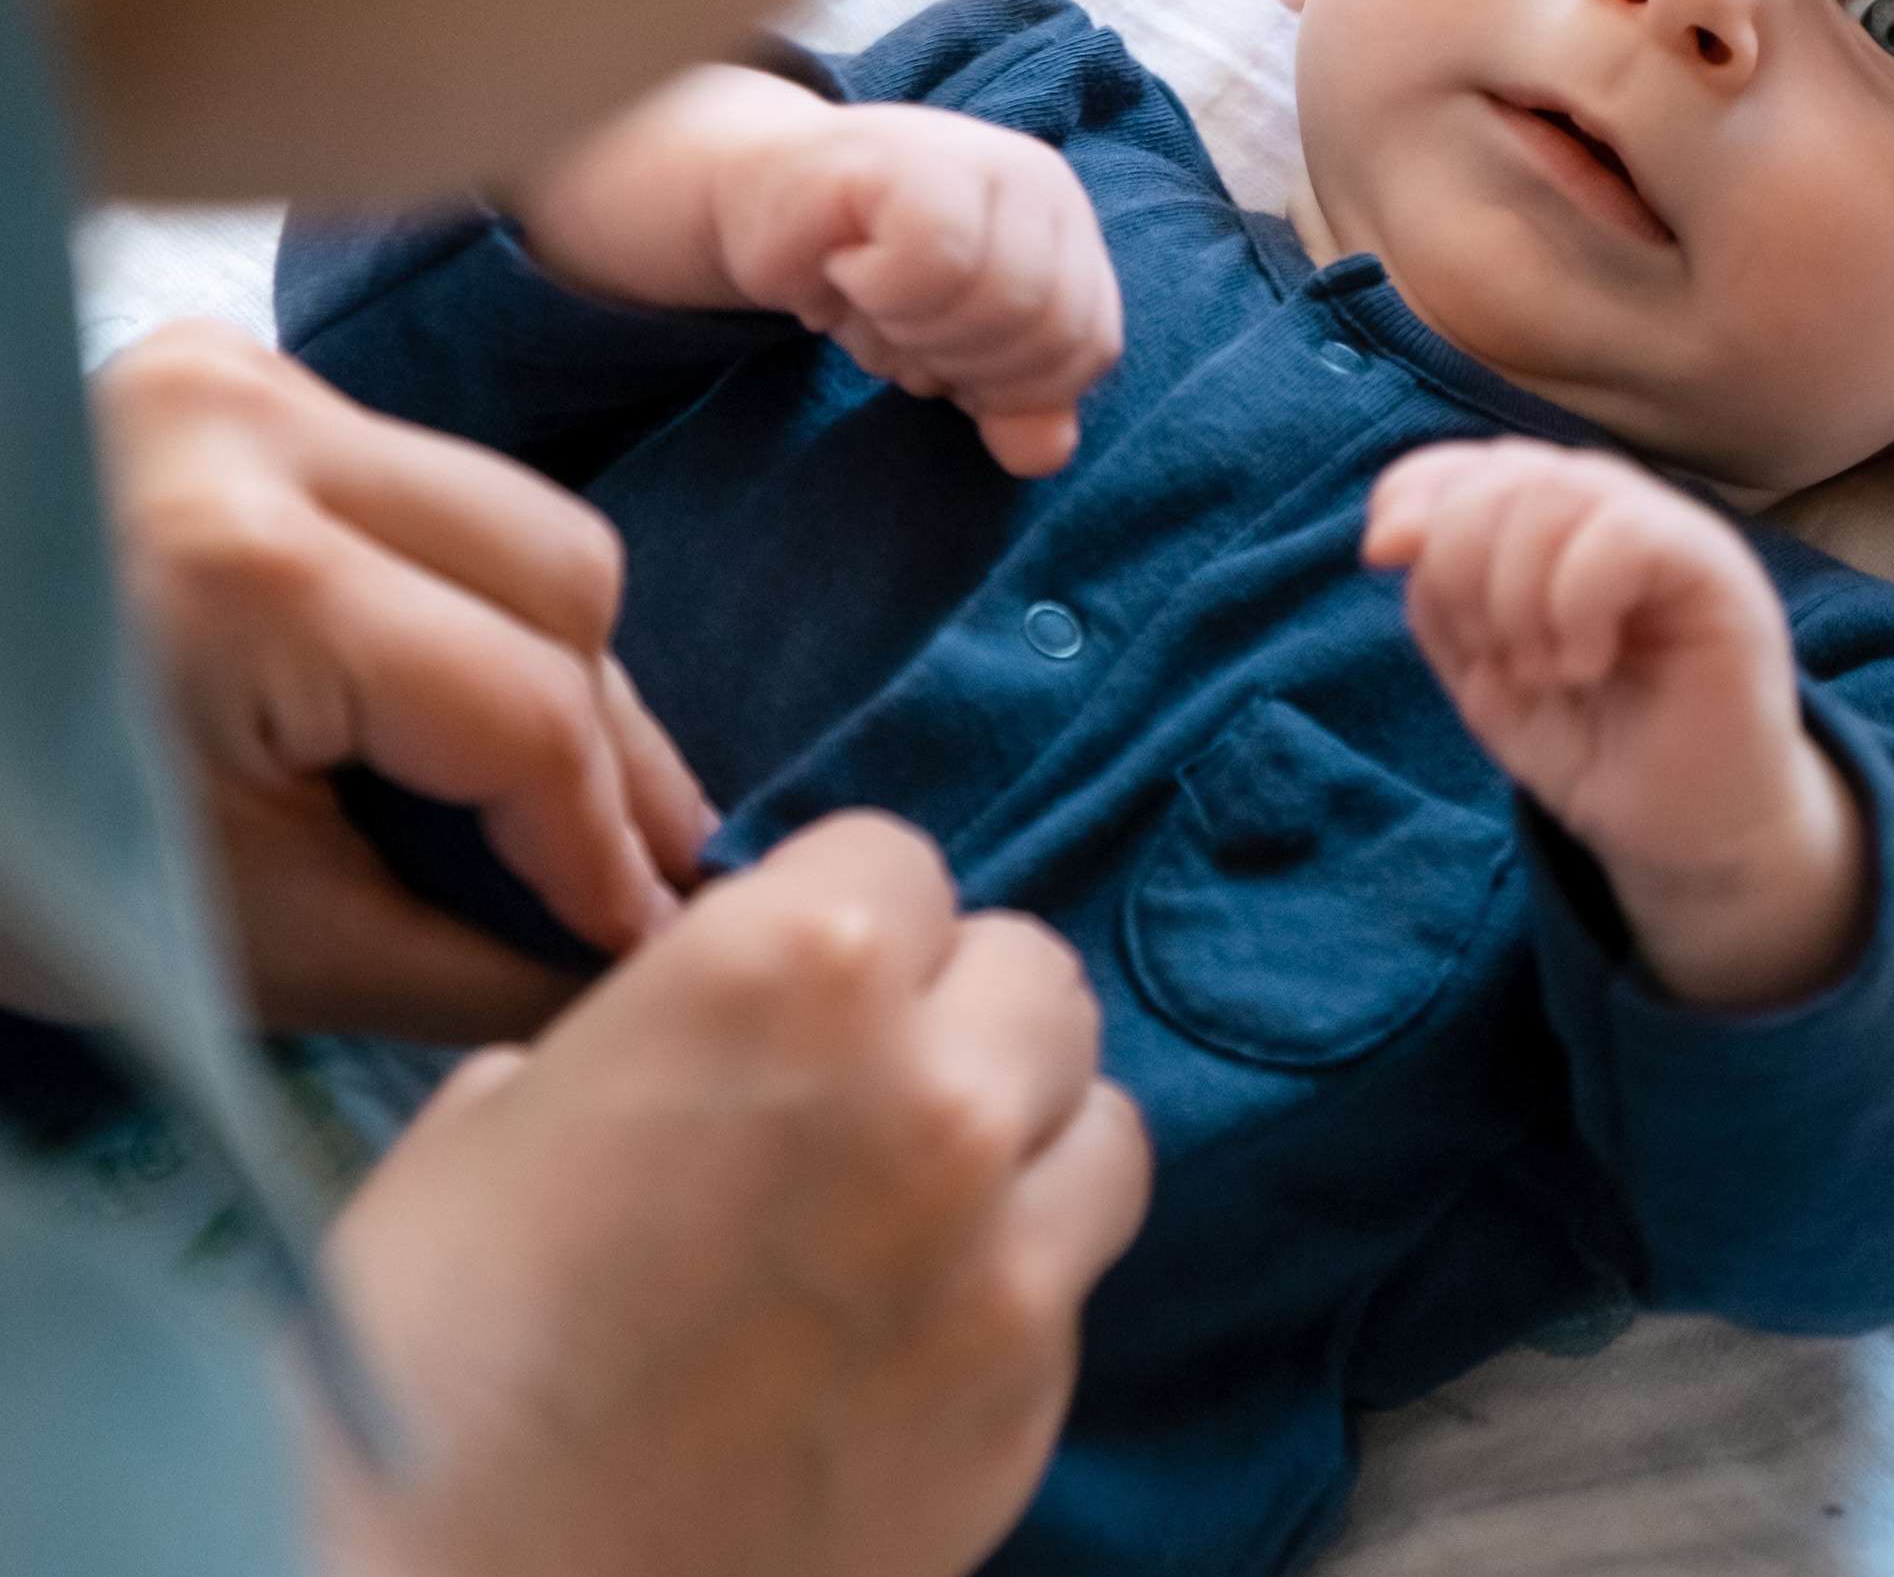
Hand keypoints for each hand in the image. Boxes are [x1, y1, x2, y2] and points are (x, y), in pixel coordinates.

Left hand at [92, 321, 714, 1041]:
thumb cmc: (16, 860)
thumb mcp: (253, 945)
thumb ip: (473, 962)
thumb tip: (639, 967)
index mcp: (242, 574)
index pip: (522, 710)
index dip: (604, 844)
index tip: (649, 934)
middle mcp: (255, 426)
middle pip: (559, 574)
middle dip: (609, 742)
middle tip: (639, 869)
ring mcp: (246, 376)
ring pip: (522, 520)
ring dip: (557, 663)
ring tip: (558, 793)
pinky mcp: (242, 371)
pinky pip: (437, 494)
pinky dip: (472, 602)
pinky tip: (459, 701)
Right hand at [314, 811, 1150, 1576]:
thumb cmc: (422, 1354)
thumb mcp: (504, 1108)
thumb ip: (660, 1030)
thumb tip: (708, 1036)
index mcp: (793, 967)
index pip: (899, 860)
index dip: (840, 919)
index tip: (799, 985)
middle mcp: (933, 1088)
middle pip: (1033, 972)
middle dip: (956, 1011)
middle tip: (870, 1086)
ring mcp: (1002, 1255)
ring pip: (1099, 1121)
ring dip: (1024, 1139)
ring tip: (923, 1201)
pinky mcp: (1026, 1405)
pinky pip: (1072, 1286)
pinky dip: (1013, 1287)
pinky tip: (905, 1339)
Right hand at [523, 65, 1123, 477]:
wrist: (766, 201)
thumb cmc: (872, 274)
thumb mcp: (958, 350)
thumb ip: (1016, 402)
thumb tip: (1045, 453)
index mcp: (1066, 229)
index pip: (1087, 346)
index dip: (1013, 387)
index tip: (946, 361)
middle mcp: (1038, 181)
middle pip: (1043, 330)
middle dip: (960, 361)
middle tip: (898, 326)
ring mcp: (977, 158)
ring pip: (995, 300)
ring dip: (914, 329)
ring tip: (871, 294)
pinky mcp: (904, 157)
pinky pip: (929, 260)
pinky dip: (880, 289)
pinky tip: (847, 263)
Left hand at [1364, 439, 1867, 1011]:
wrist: (1683, 836)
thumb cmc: (1592, 748)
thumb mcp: (1484, 673)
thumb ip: (1438, 596)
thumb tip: (1395, 537)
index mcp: (1557, 526)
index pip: (1473, 460)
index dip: (1414, 489)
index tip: (1381, 556)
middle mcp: (1616, 512)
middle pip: (1508, 470)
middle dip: (1461, 558)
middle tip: (1493, 652)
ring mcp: (1673, 534)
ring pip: (1560, 489)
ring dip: (1517, 593)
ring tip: (1543, 672)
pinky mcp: (1719, 574)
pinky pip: (1626, 533)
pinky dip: (1576, 601)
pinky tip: (1585, 664)